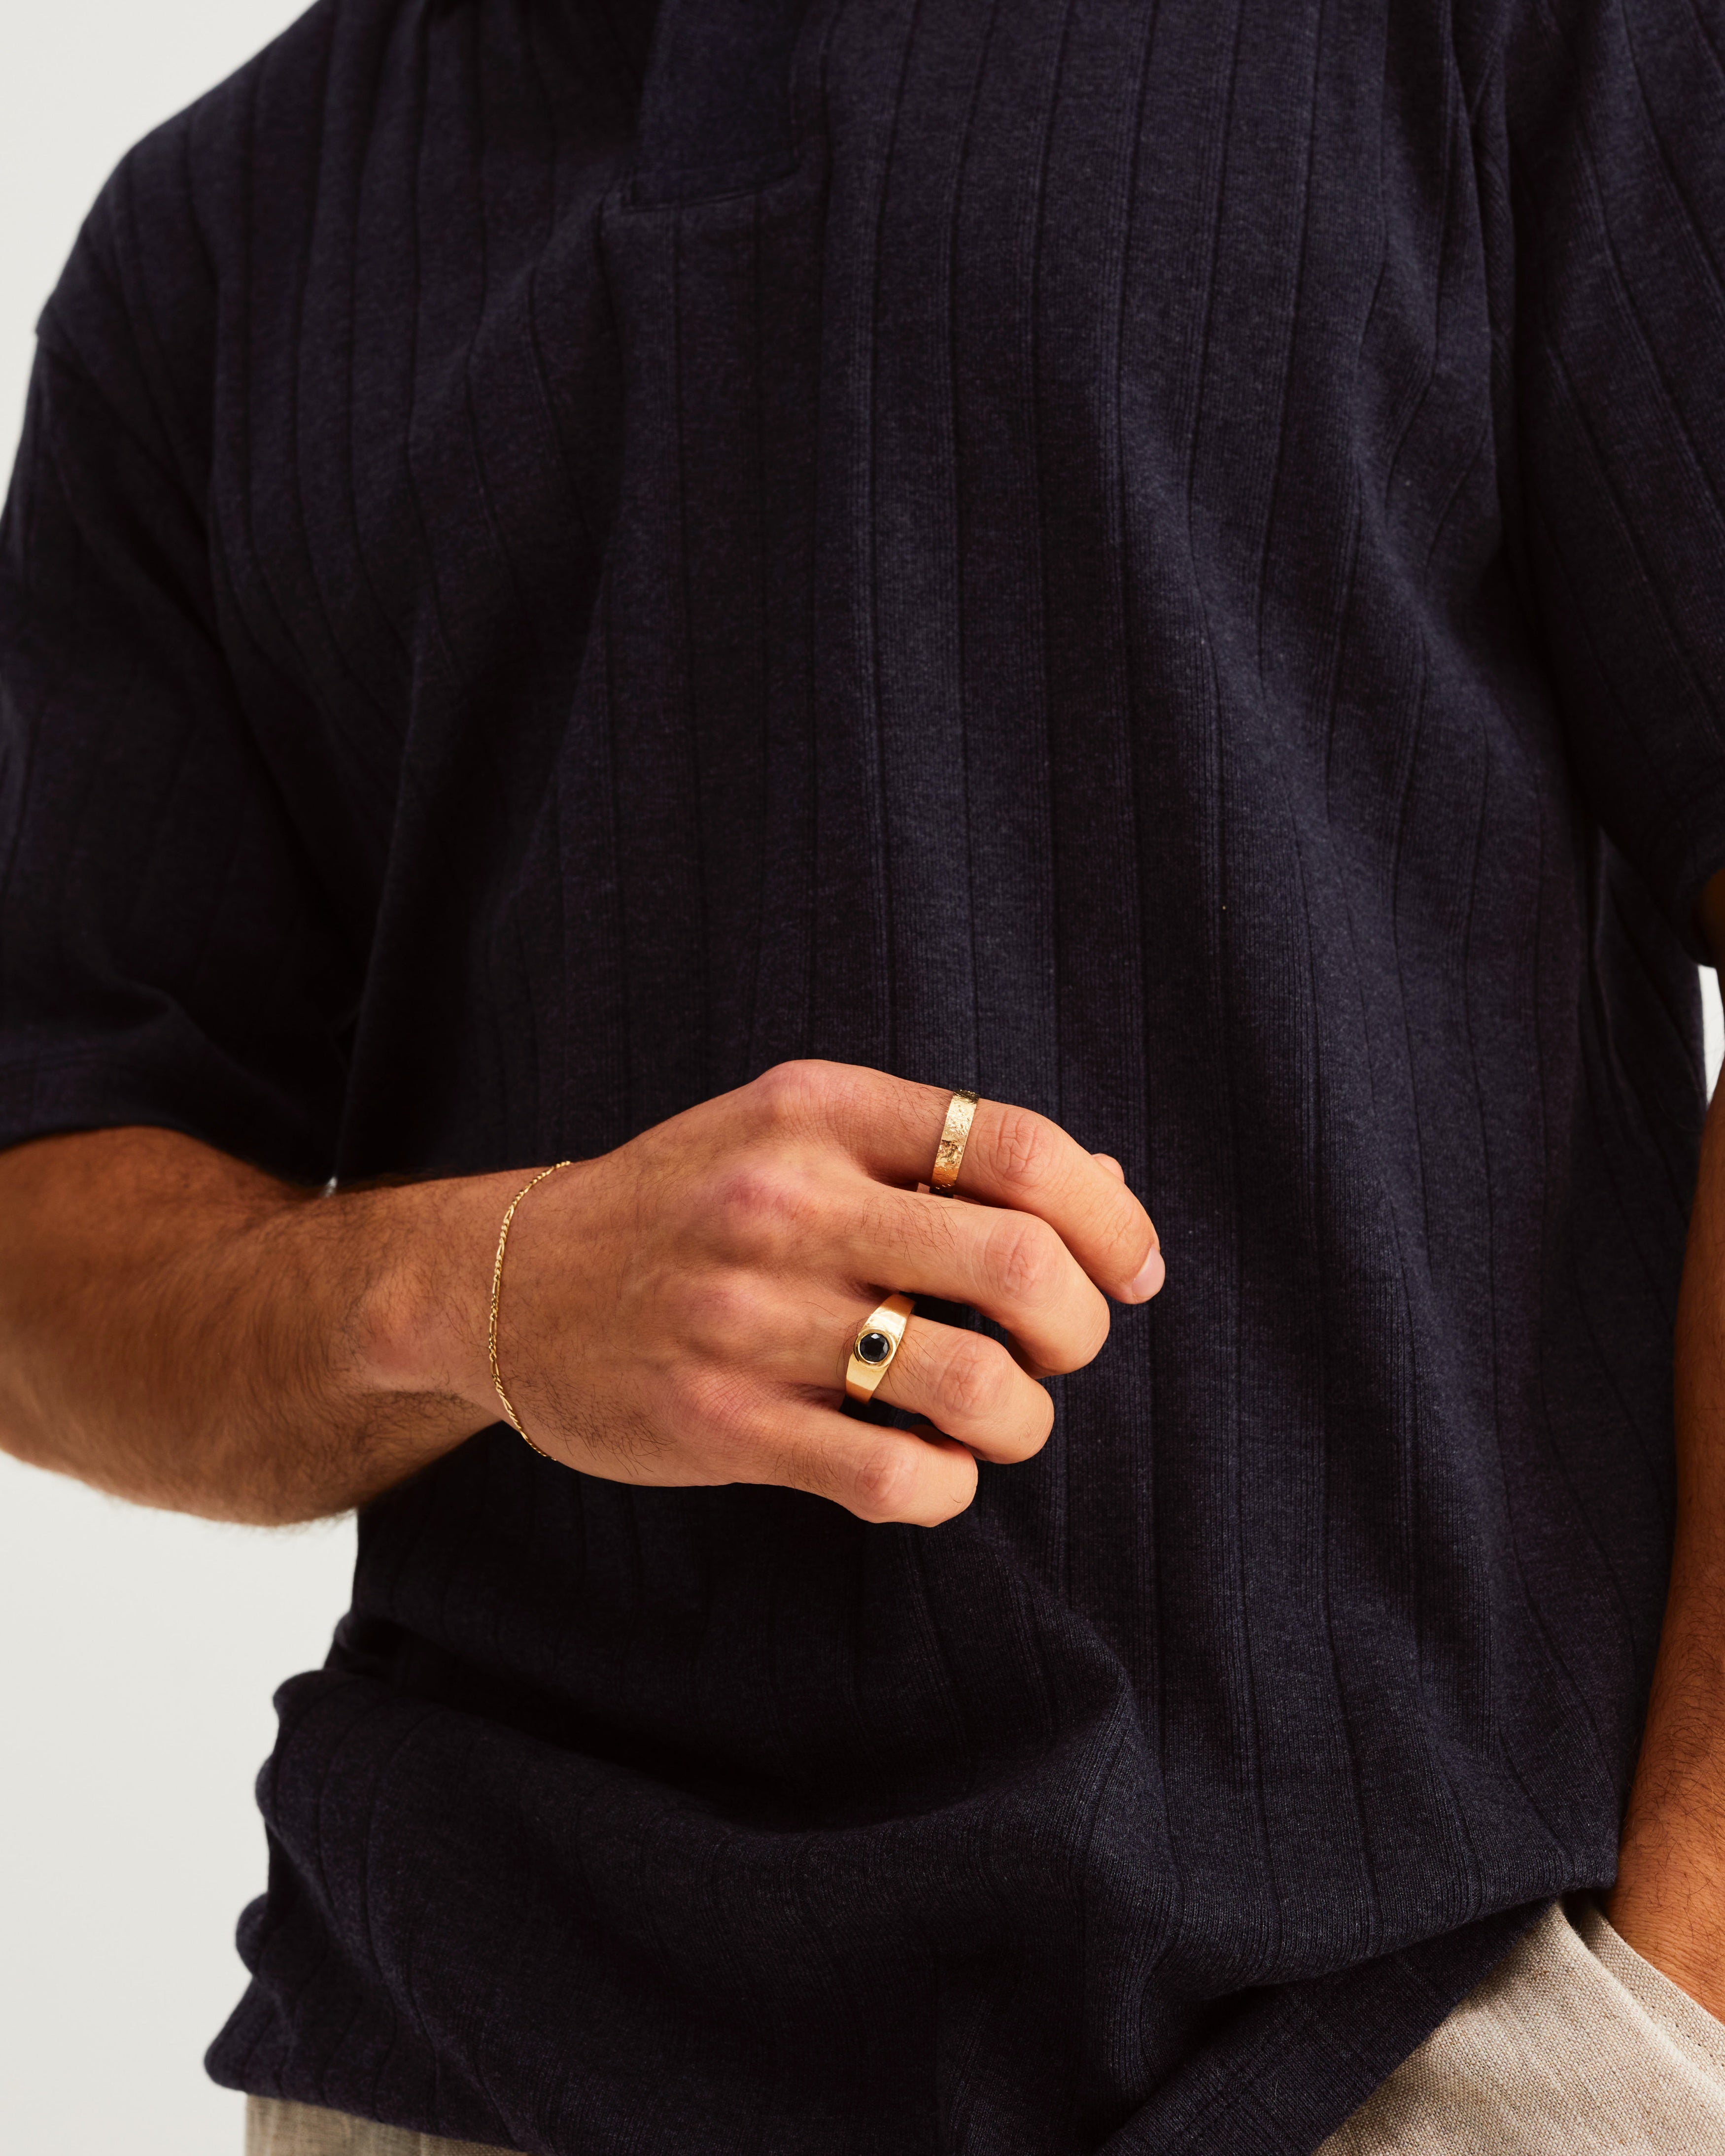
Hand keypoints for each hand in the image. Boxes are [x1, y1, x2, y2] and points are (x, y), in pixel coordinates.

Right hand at [417, 1061, 1162, 1527]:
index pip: (1019, 1146)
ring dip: (1024, 1420)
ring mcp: (747, 1318)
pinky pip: (895, 1478)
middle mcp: (784, 1203)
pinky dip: (948, 1487)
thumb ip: (943, 1154)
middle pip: (1022, 1268)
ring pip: (974, 1388)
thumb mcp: (795, 1132)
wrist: (502, 1281)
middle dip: (1082, 1329)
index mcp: (815, 1110)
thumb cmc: (686, 1205)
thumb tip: (1111, 1191)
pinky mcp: (718, 1424)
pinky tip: (931, 1469)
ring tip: (999, 1418)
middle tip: (1060, 1349)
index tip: (1131, 1270)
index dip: (1110, 1219)